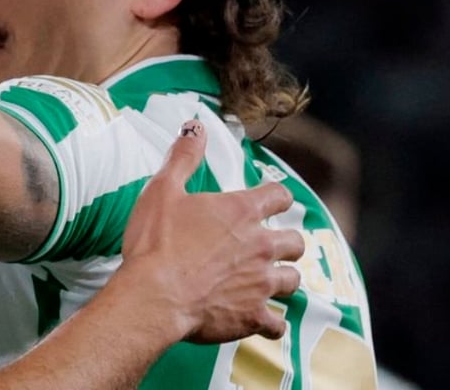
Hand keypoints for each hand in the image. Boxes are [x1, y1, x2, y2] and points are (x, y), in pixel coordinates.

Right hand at [119, 119, 303, 343]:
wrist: (154, 294)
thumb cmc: (156, 242)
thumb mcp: (163, 190)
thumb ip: (184, 156)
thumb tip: (195, 126)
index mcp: (242, 212)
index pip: (280, 196)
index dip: (276, 197)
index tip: (269, 202)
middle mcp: (261, 245)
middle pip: (295, 241)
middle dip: (286, 242)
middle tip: (268, 246)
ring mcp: (261, 283)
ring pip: (293, 281)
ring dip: (282, 279)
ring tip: (265, 281)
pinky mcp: (253, 315)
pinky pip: (278, 323)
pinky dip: (271, 321)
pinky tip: (260, 319)